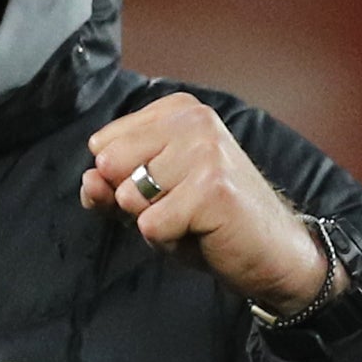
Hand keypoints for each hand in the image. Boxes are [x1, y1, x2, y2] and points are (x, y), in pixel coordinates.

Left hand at [80, 92, 337, 315]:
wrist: (272, 252)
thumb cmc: (208, 222)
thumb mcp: (149, 200)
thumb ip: (109, 187)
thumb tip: (89, 181)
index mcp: (176, 109)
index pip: (102, 144)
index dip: (120, 180)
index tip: (163, 189)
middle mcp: (192, 119)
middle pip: (110, 166)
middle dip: (133, 201)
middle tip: (178, 207)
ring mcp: (204, 150)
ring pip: (129, 197)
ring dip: (154, 222)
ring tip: (191, 219)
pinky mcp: (212, 188)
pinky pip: (151, 226)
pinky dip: (169, 241)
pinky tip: (202, 233)